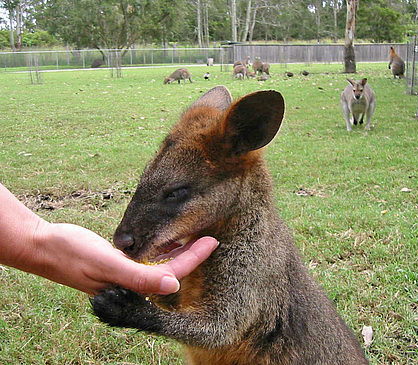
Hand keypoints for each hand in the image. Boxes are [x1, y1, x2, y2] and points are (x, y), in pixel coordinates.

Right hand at [30, 222, 218, 295]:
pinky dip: (162, 248)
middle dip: (192, 254)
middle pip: (171, 269)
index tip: (213, 241)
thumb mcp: (107, 264)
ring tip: (198, 233)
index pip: (173, 273)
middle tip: (211, 234)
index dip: (195, 257)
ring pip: (162, 264)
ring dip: (180, 250)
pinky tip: (171, 238)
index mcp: (132, 285)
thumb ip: (139, 278)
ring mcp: (127, 273)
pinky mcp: (120, 264)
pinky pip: (149, 258)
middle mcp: (132, 282)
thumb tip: (175, 286)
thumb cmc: (71, 254)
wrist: (43, 246)